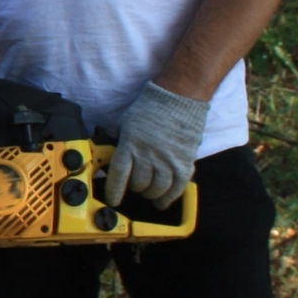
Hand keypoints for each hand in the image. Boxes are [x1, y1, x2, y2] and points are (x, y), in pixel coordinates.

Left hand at [103, 81, 207, 208]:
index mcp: (130, 144)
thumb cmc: (151, 107)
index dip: (114, 191)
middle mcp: (148, 155)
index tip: (113, 200)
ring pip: (157, 189)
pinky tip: (163, 201)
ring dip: (151, 193)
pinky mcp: (185, 163)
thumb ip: (121, 142)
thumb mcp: (127, 123)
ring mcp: (168, 160)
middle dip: (135, 188)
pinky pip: (177, 188)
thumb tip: (112, 157)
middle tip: (136, 185)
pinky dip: (169, 197)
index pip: (119, 175)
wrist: (179, 97)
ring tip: (149, 191)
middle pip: (138, 185)